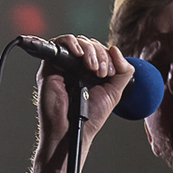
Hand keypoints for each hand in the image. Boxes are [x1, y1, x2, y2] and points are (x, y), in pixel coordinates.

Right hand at [34, 34, 133, 164]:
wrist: (73, 130)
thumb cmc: (90, 116)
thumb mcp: (114, 92)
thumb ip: (122, 72)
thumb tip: (115, 49)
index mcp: (91, 72)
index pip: (101, 51)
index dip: (108, 57)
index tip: (110, 73)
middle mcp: (77, 67)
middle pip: (91, 44)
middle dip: (101, 55)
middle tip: (101, 73)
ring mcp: (63, 65)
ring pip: (78, 42)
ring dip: (90, 50)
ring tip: (92, 68)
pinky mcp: (50, 66)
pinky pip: (59, 43)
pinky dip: (71, 43)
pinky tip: (79, 54)